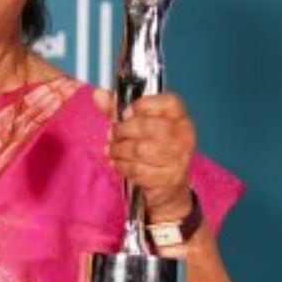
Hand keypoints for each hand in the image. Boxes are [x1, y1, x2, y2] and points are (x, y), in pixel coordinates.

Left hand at [100, 90, 196, 221]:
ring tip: (112, 151)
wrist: (169, 188)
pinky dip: (122, 166)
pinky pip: (137, 170)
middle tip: (112, 135)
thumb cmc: (152, 150)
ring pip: (140, 150)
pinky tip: (119, 164)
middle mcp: (184, 136)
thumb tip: (97, 94)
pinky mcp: (168, 178)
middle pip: (149, 126)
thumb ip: (117, 109)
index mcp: (180, 118)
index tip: (125, 113)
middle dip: (123, 131)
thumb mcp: (137, 126)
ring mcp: (178, 159)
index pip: (170, 102)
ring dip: (119, 151)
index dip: (143, 105)